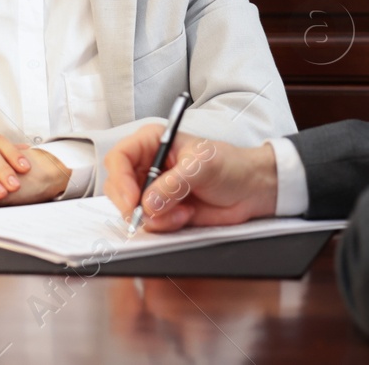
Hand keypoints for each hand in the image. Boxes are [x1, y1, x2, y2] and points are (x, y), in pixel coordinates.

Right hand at [102, 126, 278, 231]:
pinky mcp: (162, 211)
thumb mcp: (203, 166)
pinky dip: (165, 225)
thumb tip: (148, 202)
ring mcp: (154, 191)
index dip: (120, 180)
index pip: (119, 157)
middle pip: (118, 187)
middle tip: (155, 213)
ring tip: (183, 211)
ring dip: (156, 217)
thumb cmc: (230, 165)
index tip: (132, 200)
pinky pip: (149, 224)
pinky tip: (186, 215)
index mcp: (153, 142)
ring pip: (132, 209)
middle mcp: (149, 166)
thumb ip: (174, 183)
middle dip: (134, 204)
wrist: (250, 190)